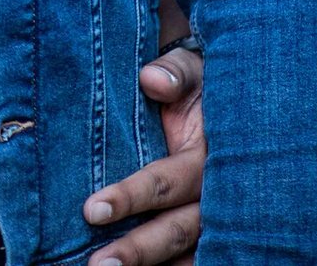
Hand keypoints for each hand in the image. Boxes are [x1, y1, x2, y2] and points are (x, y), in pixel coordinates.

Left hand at [82, 43, 205, 264]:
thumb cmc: (198, 88)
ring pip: (185, 252)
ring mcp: (220, 220)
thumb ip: (175, 73)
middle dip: (137, 249)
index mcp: (210, 156)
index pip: (167, 182)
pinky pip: (196, 258)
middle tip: (97, 264)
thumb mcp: (193, 70)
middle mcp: (219, 196)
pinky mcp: (214, 233)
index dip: (132, 196)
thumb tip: (152, 79)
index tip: (91, 210)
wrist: (225, 105)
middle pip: (178, 230)